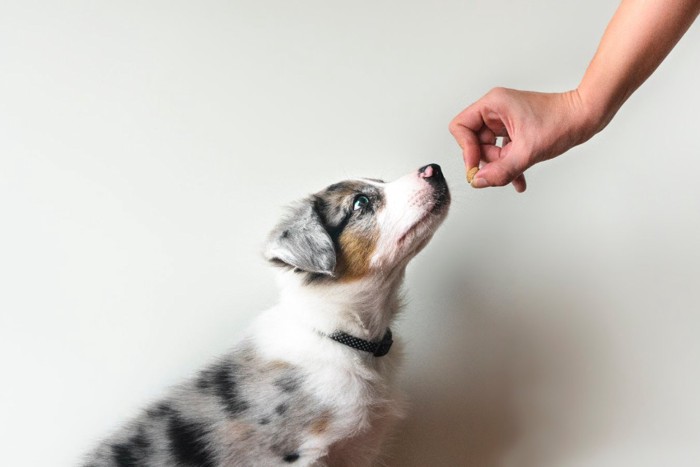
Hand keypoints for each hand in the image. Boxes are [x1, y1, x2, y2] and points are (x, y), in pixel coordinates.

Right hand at [449, 87, 593, 192]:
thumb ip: (501, 170)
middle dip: (488, 160)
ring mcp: (504, 120)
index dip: (465, 149)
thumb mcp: (528, 151)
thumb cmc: (561, 122)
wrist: (586, 117)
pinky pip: (502, 150)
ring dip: (500, 165)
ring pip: (488, 149)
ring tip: (518, 171)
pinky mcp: (514, 130)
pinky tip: (519, 180)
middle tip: (503, 169)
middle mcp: (495, 110)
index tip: (476, 167)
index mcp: (493, 104)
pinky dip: (509, 165)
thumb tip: (479, 182)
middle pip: (473, 141)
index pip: (461, 127)